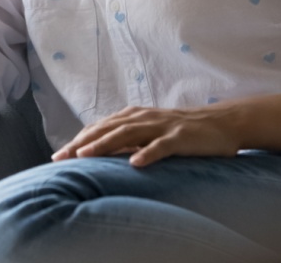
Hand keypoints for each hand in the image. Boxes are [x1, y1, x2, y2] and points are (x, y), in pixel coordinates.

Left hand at [50, 105, 242, 167]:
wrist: (222, 123)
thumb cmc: (183, 131)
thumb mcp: (151, 132)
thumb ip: (128, 140)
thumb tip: (101, 153)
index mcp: (135, 116)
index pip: (101, 127)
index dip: (79, 140)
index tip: (59, 156)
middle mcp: (144, 117)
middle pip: (108, 129)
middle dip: (82, 143)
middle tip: (62, 157)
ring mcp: (162, 126)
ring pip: (128, 133)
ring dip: (105, 144)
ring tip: (86, 156)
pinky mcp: (180, 137)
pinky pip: (161, 146)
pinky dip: (147, 153)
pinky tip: (135, 163)